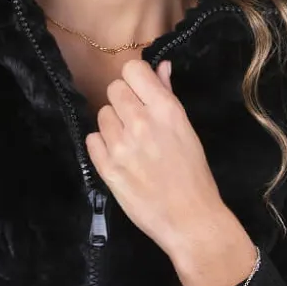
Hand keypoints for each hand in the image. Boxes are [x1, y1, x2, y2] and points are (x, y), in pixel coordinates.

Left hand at [84, 61, 254, 285]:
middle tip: (136, 122)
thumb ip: (167, 95)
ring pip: (102, 115)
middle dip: (124, 102)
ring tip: (130, 144)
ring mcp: (121, 146)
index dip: (135, 79)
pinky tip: (120, 158)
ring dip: (113, 125)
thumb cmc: (194, 175)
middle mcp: (140, 122)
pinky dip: (102, 146)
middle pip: (114, 89)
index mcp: (165, 109)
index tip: (140, 93)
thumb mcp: (186, 130)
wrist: (189, 219)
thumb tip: (160, 67)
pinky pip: (92, 140)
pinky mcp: (107, 168)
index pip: (132, 69)